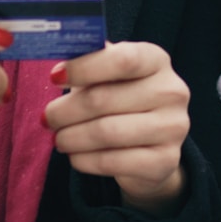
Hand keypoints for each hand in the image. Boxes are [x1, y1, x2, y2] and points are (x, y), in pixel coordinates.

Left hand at [46, 42, 190, 214]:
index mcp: (157, 61)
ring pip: (106, 132)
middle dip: (65, 111)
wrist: (150, 145)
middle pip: (104, 99)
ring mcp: (173, 128)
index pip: (122, 60)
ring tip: (59, 139)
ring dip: (71, 137)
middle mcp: (172, 91)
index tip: (54, 77)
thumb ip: (88, 63)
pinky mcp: (165, 161)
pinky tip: (75, 156)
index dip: (84, 68)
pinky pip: (112, 162)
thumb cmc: (121, 100)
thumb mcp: (109, 75)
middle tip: (47, 118)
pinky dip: (84, 160)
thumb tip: (59, 62)